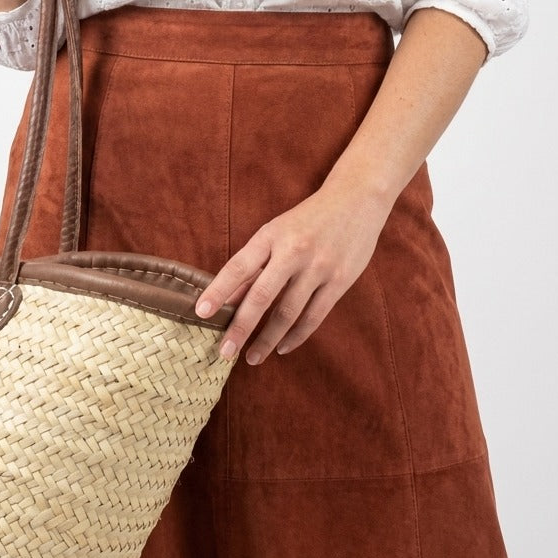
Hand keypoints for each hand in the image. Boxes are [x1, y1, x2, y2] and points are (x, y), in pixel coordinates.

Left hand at [194, 178, 393, 365]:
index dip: (218, 291)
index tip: (200, 312)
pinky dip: (296, 336)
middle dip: (241, 327)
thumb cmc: (306, 220)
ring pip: (288, 313)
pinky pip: (314, 316)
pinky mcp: (341, 281)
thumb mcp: (275, 233)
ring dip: (267, 339)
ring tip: (252, 357)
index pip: (238, 267)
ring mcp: (319, 267)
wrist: (357, 200)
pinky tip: (282, 347)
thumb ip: (254, 266)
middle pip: (262, 296)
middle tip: (224, 351)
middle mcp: (294, 251)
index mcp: (271, 236)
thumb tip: (227, 298)